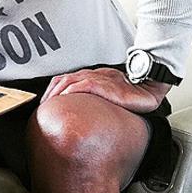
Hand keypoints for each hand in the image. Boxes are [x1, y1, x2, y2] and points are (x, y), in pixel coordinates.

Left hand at [40, 67, 170, 113]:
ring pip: (69, 80)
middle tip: (42, 106)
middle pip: (62, 79)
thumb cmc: (131, 93)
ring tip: (49, 104)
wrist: (149, 87)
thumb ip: (95, 102)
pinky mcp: (104, 83)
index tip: (46, 102)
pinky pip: (83, 84)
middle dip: (50, 92)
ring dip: (56, 92)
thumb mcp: (108, 97)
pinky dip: (70, 91)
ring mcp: (98, 78)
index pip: (65, 79)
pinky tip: (64, 98)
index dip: (53, 89)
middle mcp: (92, 74)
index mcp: (91, 76)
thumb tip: (84, 118)